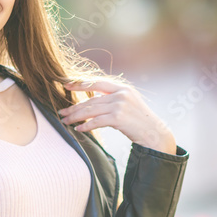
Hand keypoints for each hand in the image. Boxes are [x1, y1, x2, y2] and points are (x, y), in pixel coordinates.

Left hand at [59, 79, 177, 154]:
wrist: (155, 133)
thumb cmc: (140, 121)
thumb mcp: (129, 104)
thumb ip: (113, 99)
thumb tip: (93, 100)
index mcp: (123, 88)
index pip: (97, 83)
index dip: (80, 83)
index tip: (67, 85)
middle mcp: (121, 94)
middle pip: (91, 99)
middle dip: (74, 107)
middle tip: (62, 112)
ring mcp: (120, 105)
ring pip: (91, 110)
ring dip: (76, 116)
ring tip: (65, 121)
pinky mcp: (118, 118)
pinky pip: (96, 121)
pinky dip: (86, 126)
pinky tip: (78, 129)